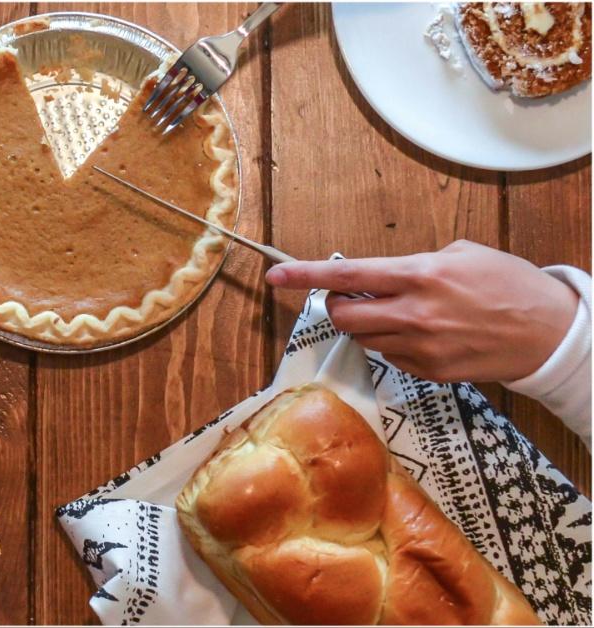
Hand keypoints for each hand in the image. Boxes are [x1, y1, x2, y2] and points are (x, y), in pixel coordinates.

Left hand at [265, 240, 577, 382]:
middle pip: (343, 317)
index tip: (276, 276)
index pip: (347, 276)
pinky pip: (389, 357)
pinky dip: (392, 344)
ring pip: (363, 339)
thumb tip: (382, 276)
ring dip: (366, 326)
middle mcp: (413, 313)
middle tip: (350, 299)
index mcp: (419, 275)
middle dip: (338, 307)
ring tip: (397, 313)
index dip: (306, 276)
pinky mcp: (428, 371)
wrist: (549, 332)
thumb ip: (414, 264)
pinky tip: (420, 334)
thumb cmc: (509, 285)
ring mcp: (420, 347)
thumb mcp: (462, 254)